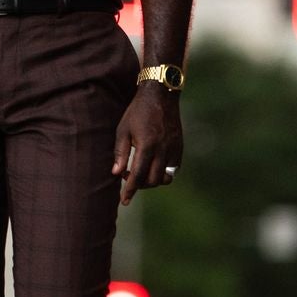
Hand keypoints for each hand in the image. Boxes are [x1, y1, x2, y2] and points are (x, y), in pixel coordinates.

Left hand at [112, 87, 181, 206]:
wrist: (161, 95)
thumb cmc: (138, 112)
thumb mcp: (123, 130)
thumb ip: (120, 152)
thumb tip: (116, 173)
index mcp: (147, 145)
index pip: (138, 175)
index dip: (130, 190)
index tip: (125, 201)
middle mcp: (163, 149)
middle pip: (153, 180)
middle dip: (140, 185)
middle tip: (129, 176)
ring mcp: (174, 149)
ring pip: (165, 177)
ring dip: (153, 180)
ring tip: (142, 172)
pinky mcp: (179, 147)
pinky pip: (173, 168)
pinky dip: (163, 172)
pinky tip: (153, 165)